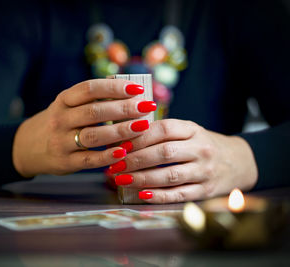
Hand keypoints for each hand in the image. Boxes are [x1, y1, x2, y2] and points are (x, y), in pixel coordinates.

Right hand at [12, 79, 155, 176]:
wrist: (27, 147)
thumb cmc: (58, 122)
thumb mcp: (67, 106)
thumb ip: (92, 99)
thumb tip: (128, 88)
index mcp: (63, 100)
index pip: (89, 89)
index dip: (114, 87)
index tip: (138, 88)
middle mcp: (60, 118)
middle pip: (94, 111)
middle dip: (124, 108)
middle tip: (147, 107)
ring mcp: (60, 141)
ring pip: (92, 135)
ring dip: (120, 130)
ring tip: (142, 127)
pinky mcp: (64, 162)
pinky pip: (88, 160)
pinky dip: (107, 156)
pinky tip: (124, 152)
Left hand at [112, 119, 257, 202]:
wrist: (238, 162)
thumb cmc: (203, 145)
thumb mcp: (188, 131)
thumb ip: (163, 132)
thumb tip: (125, 137)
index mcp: (193, 129)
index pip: (163, 128)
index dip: (139, 136)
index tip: (120, 145)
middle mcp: (201, 149)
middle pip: (164, 152)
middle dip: (135, 159)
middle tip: (115, 165)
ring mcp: (205, 171)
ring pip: (170, 175)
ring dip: (142, 178)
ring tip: (121, 179)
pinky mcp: (205, 191)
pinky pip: (179, 194)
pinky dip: (159, 195)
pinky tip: (141, 194)